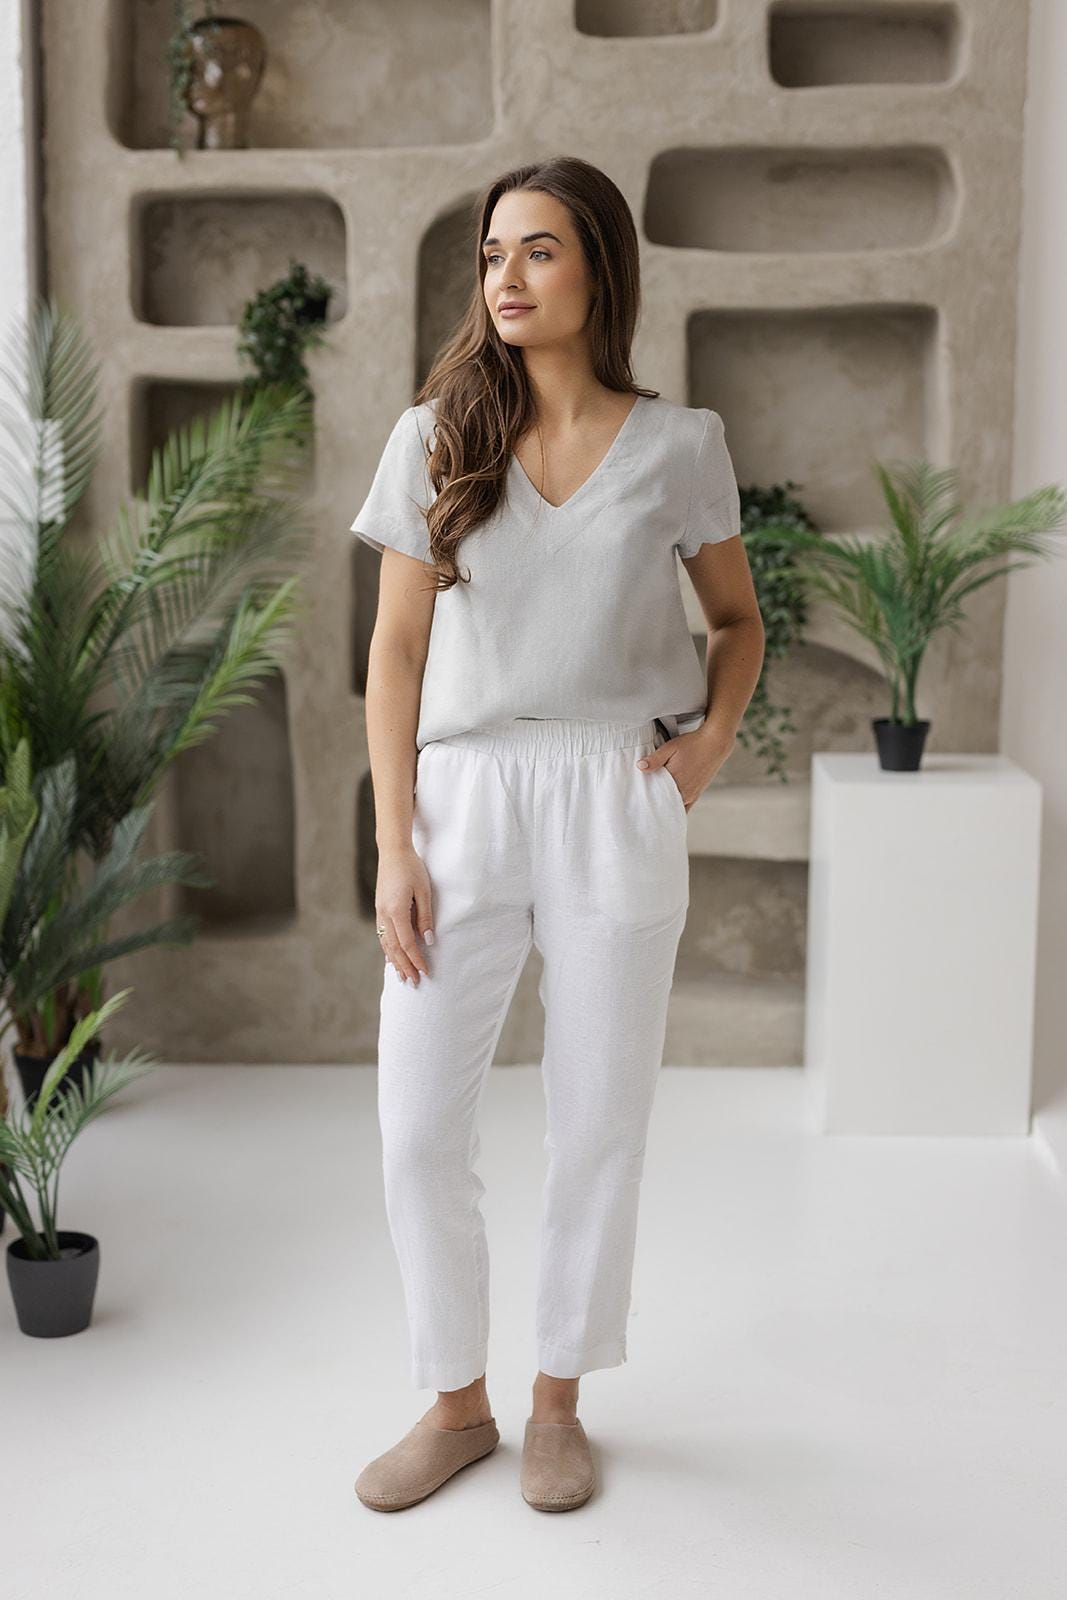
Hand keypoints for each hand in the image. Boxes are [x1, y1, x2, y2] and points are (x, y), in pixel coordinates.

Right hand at [375, 844, 434, 983]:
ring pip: (386, 944)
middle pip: (394, 948)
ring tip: (402, 976)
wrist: (393, 851)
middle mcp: (384, 915)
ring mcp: (379, 913)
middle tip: (414, 982)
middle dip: (405, 966)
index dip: (416, 959)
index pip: (407, 943)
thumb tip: (428, 940)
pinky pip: (382, 935)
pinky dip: (387, 949)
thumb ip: (425, 917)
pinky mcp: (380, 909)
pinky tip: (391, 958)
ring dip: (395, 961)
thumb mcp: (424, 891)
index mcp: (396, 911)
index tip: (425, 972)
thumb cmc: (412, 868)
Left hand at [635, 726, 734, 811]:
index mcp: (675, 781)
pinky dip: (677, 807)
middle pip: (664, 804)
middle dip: (655, 803)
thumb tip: (640, 767)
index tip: (638, 798)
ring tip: (657, 802)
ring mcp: (692, 795)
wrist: (715, 743)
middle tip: (644, 802)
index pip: (655, 797)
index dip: (647, 798)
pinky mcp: (697, 794)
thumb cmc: (693, 744)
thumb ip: (655, 759)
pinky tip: (670, 804)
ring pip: (674, 807)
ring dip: (666, 805)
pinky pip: (685, 807)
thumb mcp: (670, 748)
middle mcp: (684, 792)